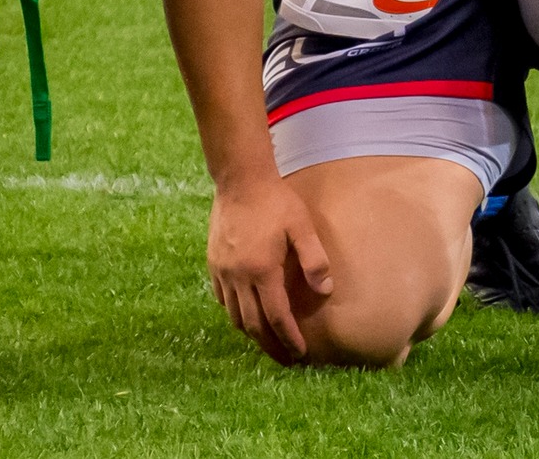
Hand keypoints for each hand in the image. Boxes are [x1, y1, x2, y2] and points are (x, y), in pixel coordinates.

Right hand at [206, 172, 333, 361]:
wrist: (240, 179)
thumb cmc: (276, 201)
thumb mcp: (302, 227)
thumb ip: (315, 259)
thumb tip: (325, 290)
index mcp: (262, 270)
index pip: (276, 317)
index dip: (288, 339)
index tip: (299, 354)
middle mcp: (238, 276)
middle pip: (252, 324)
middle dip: (270, 345)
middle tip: (284, 358)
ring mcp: (222, 270)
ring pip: (234, 315)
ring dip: (251, 331)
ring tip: (267, 339)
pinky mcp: (213, 262)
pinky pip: (221, 298)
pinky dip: (234, 311)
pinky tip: (245, 312)